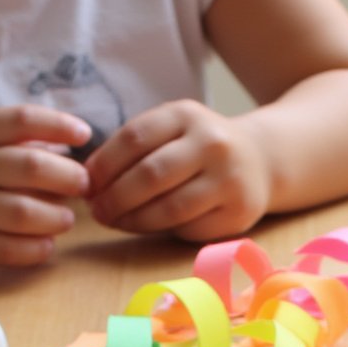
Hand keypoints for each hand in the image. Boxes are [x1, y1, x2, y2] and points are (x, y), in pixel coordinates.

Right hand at [0, 106, 91, 266]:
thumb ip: (14, 140)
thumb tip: (67, 144)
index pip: (21, 119)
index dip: (59, 124)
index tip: (85, 134)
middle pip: (31, 167)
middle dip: (69, 177)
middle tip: (82, 186)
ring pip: (24, 213)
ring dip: (57, 218)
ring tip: (66, 219)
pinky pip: (8, 249)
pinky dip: (36, 249)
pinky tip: (46, 245)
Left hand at [86, 100, 270, 240]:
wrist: (260, 160)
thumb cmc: (199, 148)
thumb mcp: (171, 131)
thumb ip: (134, 149)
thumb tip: (88, 181)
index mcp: (187, 115)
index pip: (134, 138)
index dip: (103, 165)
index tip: (86, 184)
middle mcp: (212, 143)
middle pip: (150, 175)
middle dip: (115, 198)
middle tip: (97, 212)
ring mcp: (229, 179)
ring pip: (169, 208)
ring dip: (133, 220)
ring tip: (115, 222)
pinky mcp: (238, 212)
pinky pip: (189, 229)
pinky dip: (163, 231)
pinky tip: (150, 227)